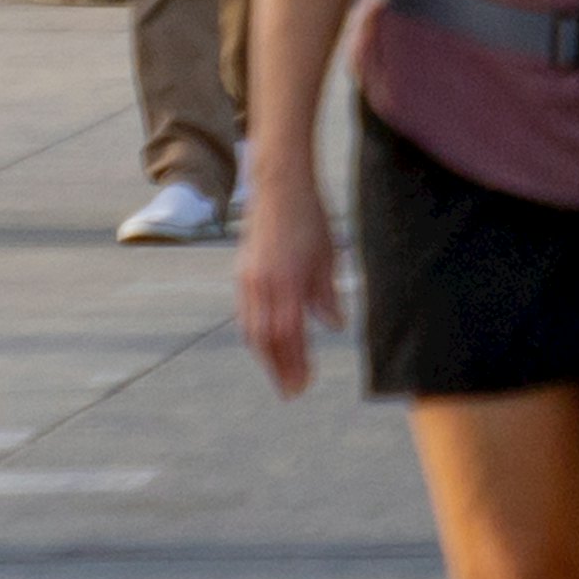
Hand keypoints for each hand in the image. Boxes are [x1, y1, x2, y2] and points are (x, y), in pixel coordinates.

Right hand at [236, 176, 339, 395]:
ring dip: (266, 356)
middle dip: (280, 369)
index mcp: (287, 282)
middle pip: (268, 339)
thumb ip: (327, 294)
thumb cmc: (310, 218)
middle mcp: (263, 285)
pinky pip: (246, 313)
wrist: (280, 187)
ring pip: (252, 329)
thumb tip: (335, 326)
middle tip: (292, 392)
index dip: (296, 363)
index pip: (290, 335)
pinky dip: (255, 334)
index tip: (304, 385)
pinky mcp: (243, 273)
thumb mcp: (328, 256)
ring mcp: (249, 279)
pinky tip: (265, 344)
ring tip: (280, 374)